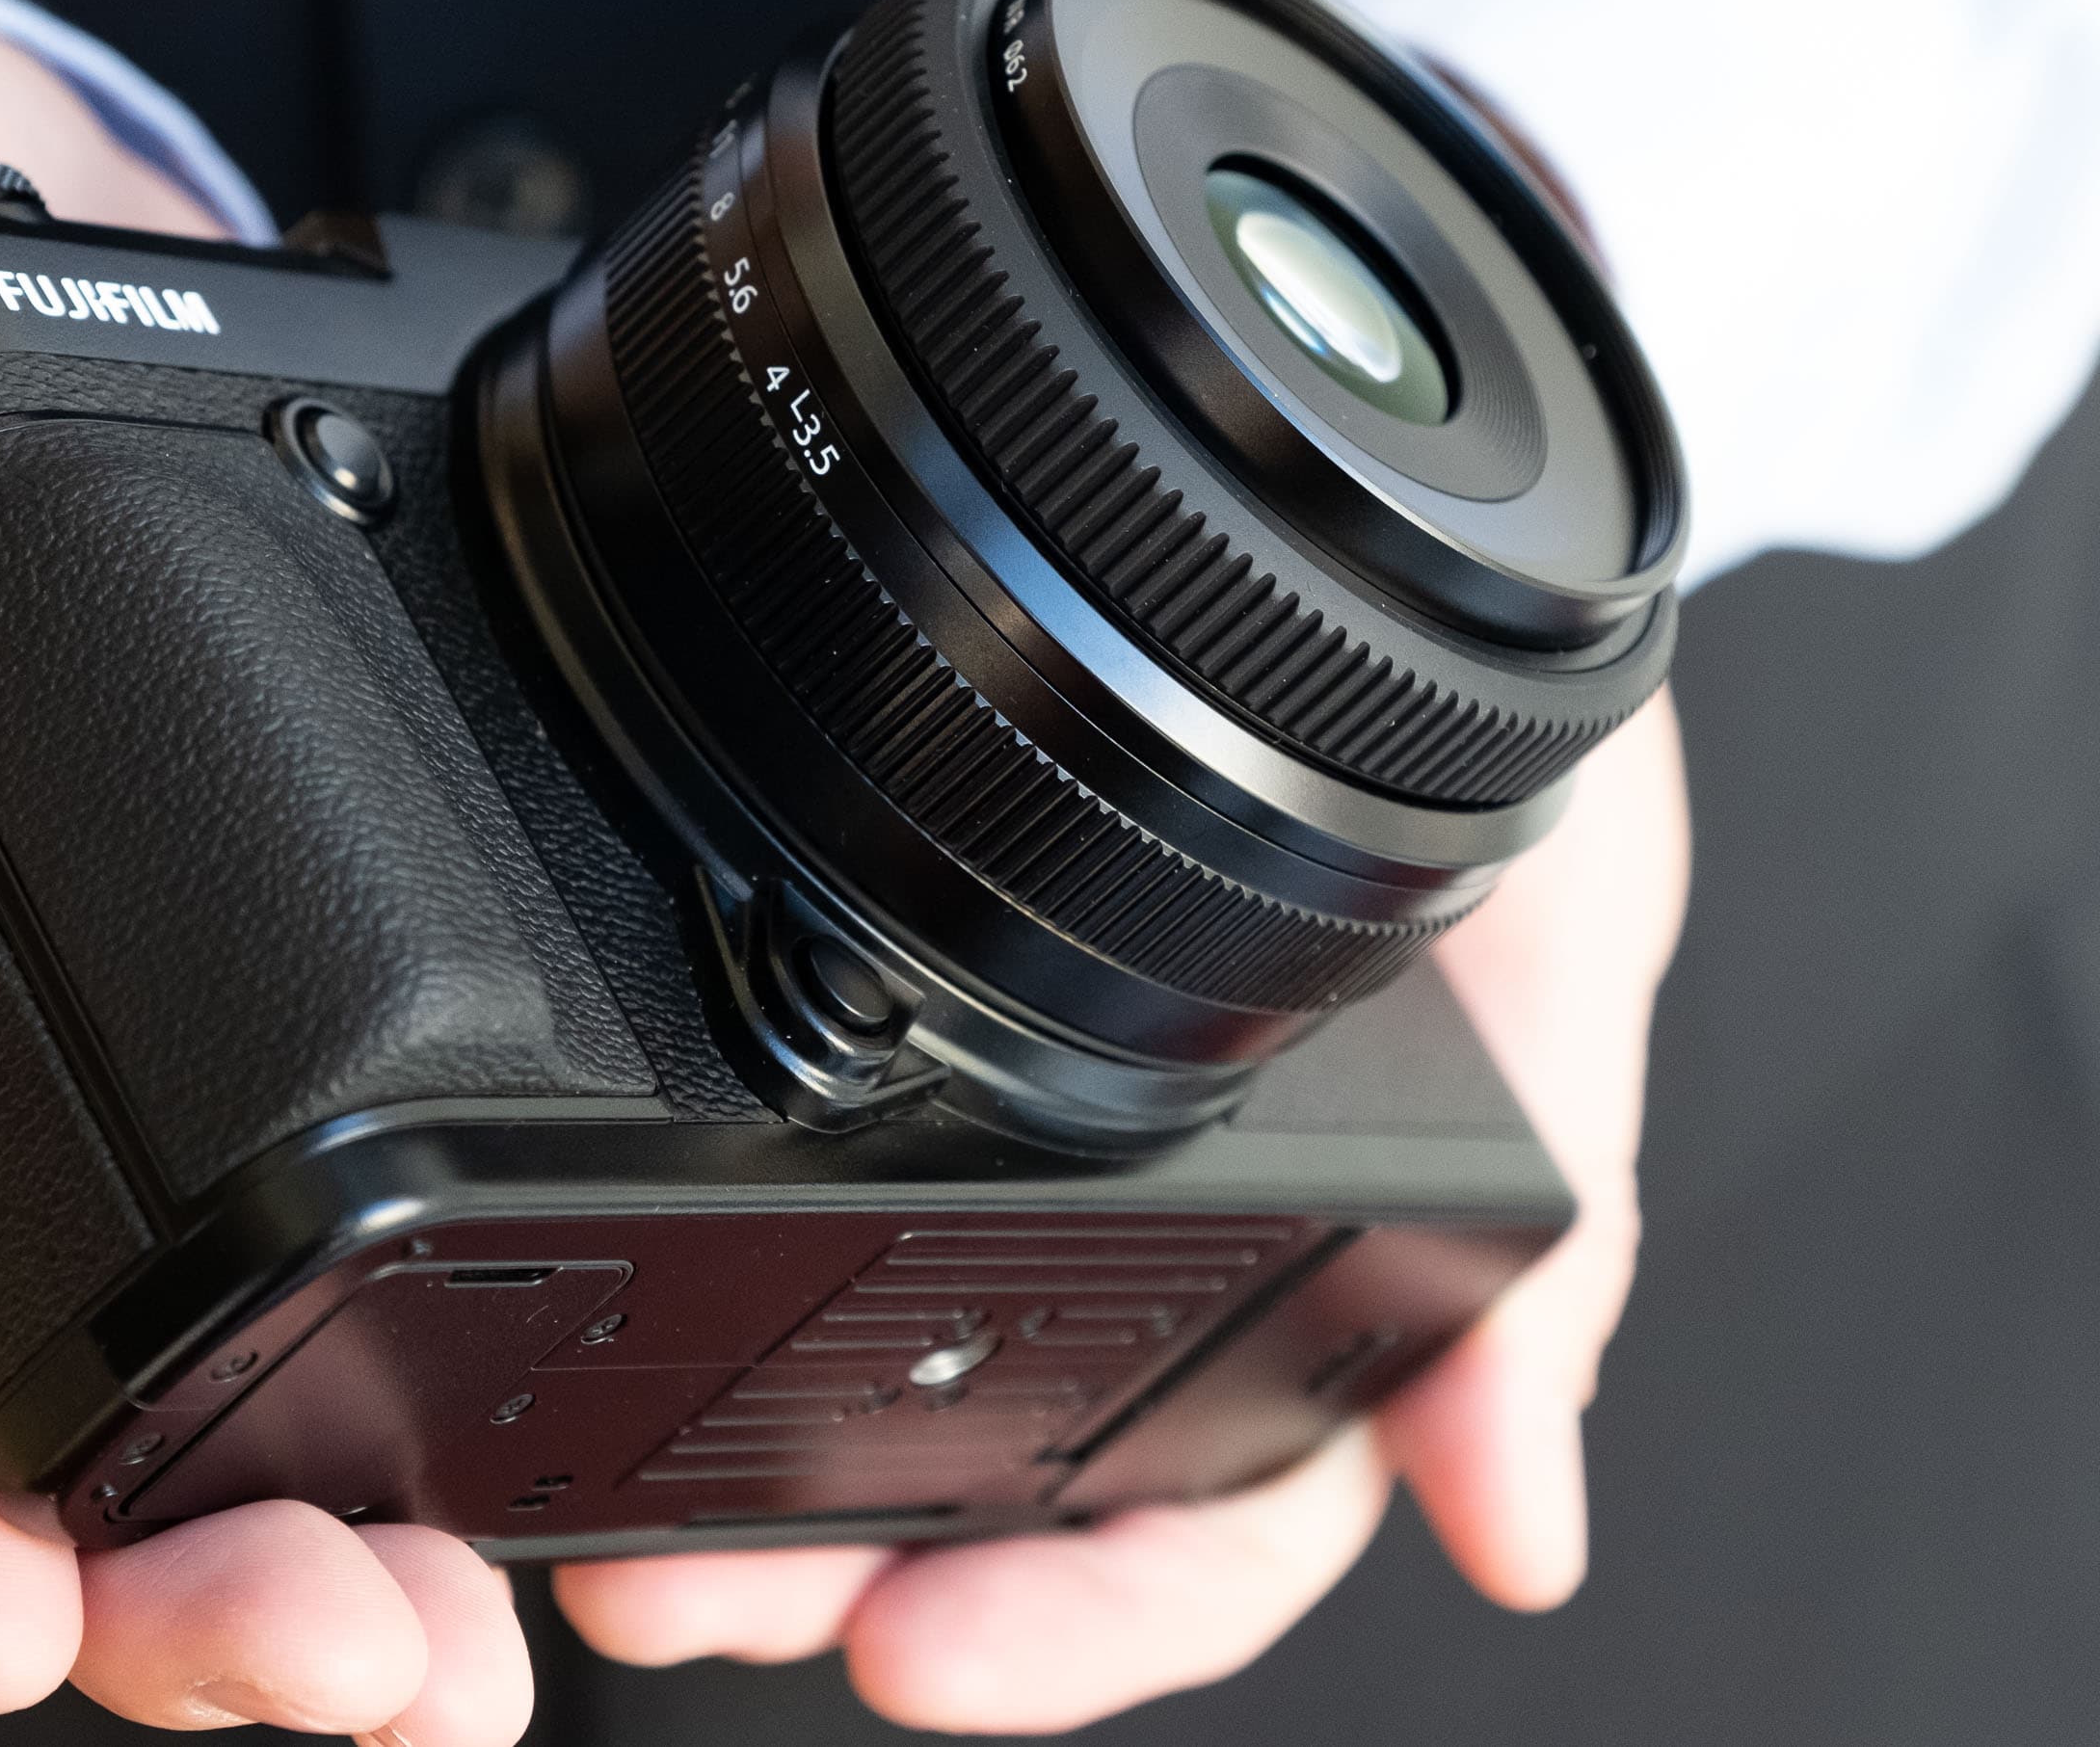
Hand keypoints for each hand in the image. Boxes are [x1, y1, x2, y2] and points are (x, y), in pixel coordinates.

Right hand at [0, 0, 535, 1741]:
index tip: (1, 1616)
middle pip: (3, 1366)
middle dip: (159, 1560)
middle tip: (349, 1668)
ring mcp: (63, 972)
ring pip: (175, 1327)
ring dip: (308, 1507)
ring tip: (464, 1637)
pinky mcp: (236, 901)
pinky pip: (314, 1155)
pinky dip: (407, 1321)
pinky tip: (528, 1423)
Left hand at [555, 692, 1689, 1734]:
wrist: (1406, 539)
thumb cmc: (1518, 755)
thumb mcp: (1569, 971)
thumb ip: (1549, 1248)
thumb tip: (1517, 1525)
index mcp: (1346, 1278)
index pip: (1217, 1523)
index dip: (1078, 1618)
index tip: (919, 1650)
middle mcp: (1188, 1243)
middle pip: (1002, 1477)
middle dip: (832, 1559)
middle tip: (671, 1588)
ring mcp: (1068, 1150)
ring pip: (893, 1361)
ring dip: (749, 1452)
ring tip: (605, 1499)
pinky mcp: (967, 1033)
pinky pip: (839, 1174)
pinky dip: (731, 1256)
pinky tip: (628, 1282)